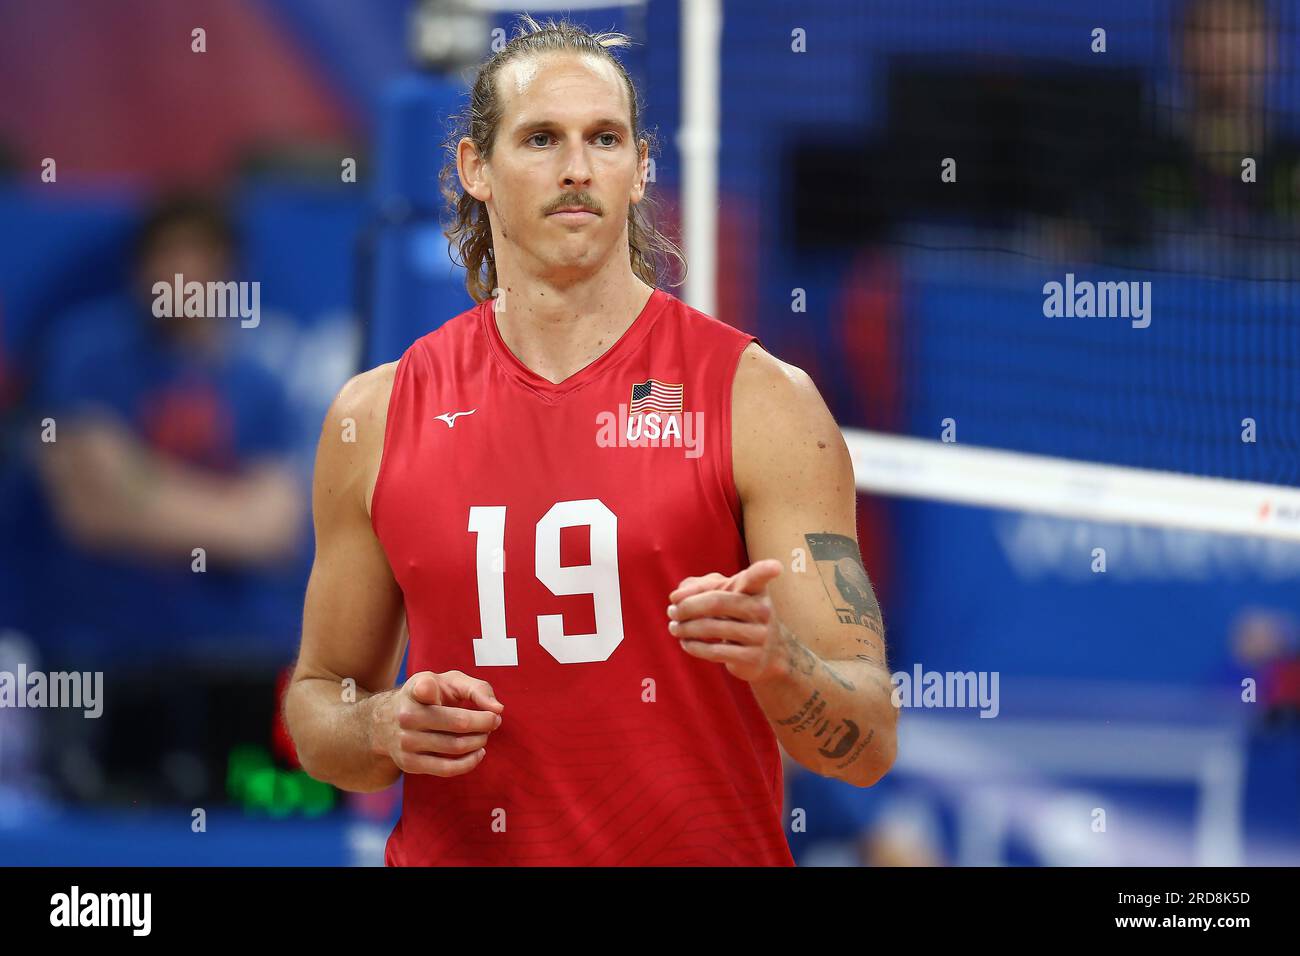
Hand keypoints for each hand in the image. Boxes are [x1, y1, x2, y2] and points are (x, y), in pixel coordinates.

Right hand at [373, 670, 503, 777]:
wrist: (385, 721)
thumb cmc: (428, 696)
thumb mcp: (448, 681)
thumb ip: (477, 688)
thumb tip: (497, 709)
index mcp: (416, 689)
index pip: (425, 688)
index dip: (432, 689)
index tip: (447, 692)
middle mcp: (407, 715)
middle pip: (458, 723)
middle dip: (485, 723)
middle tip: (494, 720)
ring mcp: (406, 742)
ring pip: (455, 747)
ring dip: (479, 741)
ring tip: (485, 734)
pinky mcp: (409, 763)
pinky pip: (446, 769)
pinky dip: (469, 762)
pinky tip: (478, 752)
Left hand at [667, 558, 787, 683]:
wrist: (768, 654)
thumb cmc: (738, 616)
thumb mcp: (725, 595)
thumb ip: (700, 586)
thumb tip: (677, 596)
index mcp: (755, 590)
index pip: (759, 578)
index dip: (766, 571)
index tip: (776, 567)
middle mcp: (762, 610)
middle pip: (718, 602)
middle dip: (688, 607)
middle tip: (672, 611)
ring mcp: (760, 635)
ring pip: (712, 628)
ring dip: (685, 628)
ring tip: (674, 627)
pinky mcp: (752, 658)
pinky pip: (715, 651)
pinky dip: (694, 646)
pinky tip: (686, 643)